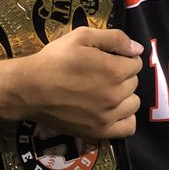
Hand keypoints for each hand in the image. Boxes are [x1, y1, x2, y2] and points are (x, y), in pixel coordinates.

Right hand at [0, 27, 142, 137]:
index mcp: (114, 70)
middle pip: (134, 82)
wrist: (30, 90)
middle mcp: (115, 95)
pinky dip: (124, 119)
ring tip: (106, 91)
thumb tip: (138, 49)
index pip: (135, 63)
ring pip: (133, 104)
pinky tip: (112, 111)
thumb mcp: (82, 36)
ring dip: (125, 96)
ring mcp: (108, 117)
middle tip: (102, 73)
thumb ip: (115, 38)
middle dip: (123, 75)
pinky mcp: (99, 132)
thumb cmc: (55, 59)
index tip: (109, 58)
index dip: (123, 58)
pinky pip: (128, 128)